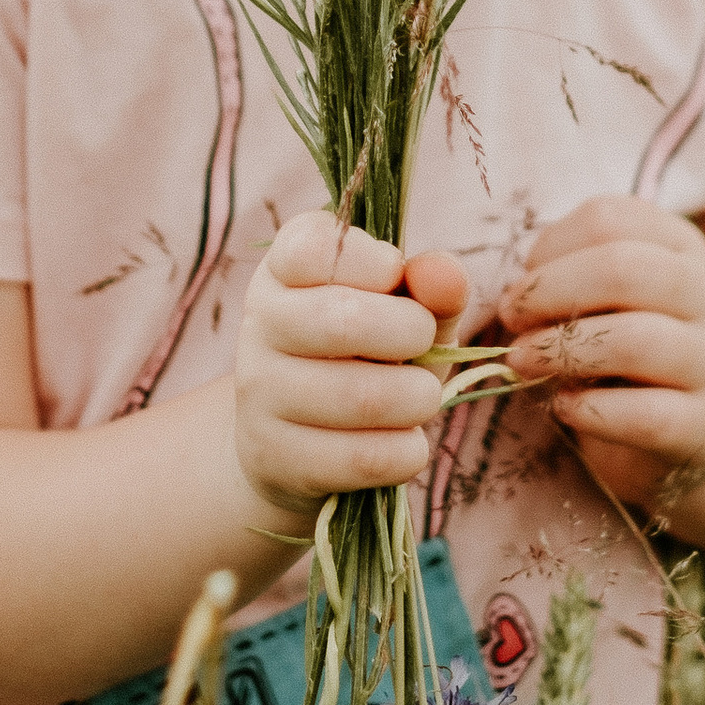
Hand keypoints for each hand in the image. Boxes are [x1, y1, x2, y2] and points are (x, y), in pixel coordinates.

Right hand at [231, 212, 471, 531]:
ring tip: (421, 396)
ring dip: (418, 398)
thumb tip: (445, 274)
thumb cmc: (363, 358)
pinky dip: (406, 450)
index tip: (393, 277)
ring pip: (361, 397)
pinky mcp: (275, 456)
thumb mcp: (401, 313)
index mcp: (284, 271)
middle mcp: (260, 324)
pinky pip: (364, 457)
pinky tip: (402, 439)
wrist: (292, 443)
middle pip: (344, 321)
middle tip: (424, 341)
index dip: (371, 260)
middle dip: (412, 332)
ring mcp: (260, 394)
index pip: (314, 247)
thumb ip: (432, 288)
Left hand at [502, 194, 704, 517]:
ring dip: (560, 350)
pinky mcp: (702, 424)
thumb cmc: (620, 344)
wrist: (680, 426)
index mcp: (679, 247)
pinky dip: (590, 410)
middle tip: (510, 318)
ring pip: (634, 341)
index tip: (520, 281)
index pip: (609, 220)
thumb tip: (519, 293)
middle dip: (549, 292)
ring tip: (522, 362)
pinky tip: (563, 406)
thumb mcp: (599, 295)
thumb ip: (563, 274)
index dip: (550, 248)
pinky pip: (644, 415)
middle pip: (622, 270)